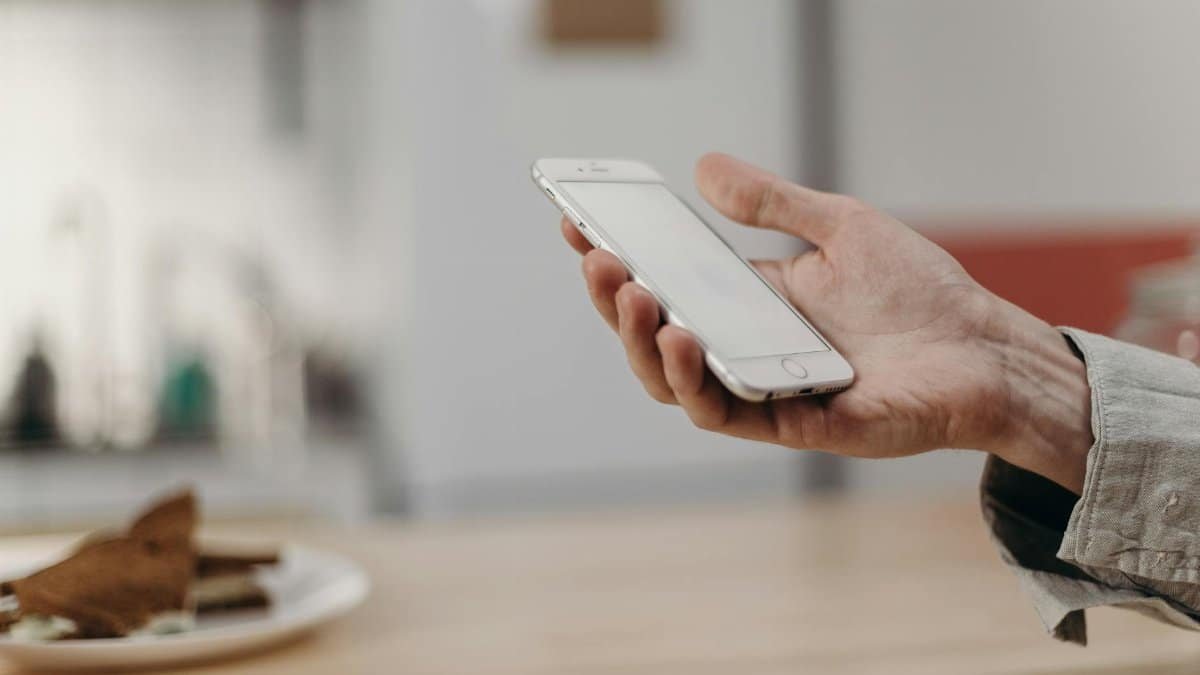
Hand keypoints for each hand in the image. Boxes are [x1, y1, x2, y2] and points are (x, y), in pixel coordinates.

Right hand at [562, 153, 1093, 491]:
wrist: (985, 349)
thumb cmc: (919, 294)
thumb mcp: (840, 228)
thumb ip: (772, 205)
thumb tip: (704, 169)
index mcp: (749, 307)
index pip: (666, 288)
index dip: (620, 262)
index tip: (579, 226)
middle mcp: (747, 352)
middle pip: (656, 340)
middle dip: (618, 302)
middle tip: (600, 259)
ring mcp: (766, 391)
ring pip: (677, 384)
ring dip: (643, 343)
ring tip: (634, 295)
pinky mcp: (795, 426)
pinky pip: (729, 412)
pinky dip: (698, 381)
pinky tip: (685, 338)